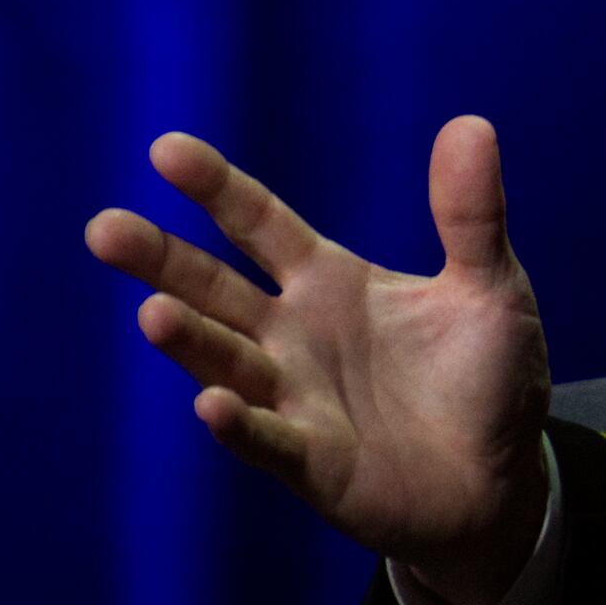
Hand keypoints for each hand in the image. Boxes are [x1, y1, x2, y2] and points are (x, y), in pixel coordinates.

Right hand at [85, 121, 556, 604]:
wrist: (502, 480)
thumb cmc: (487, 378)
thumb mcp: (490, 288)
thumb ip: (471, 216)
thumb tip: (473, 124)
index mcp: (329, 282)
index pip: (259, 223)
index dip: (217, 188)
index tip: (166, 149)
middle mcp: (293, 336)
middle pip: (211, 289)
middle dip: (160, 262)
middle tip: (103, 229)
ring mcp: (293, 399)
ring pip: (225, 362)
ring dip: (190, 341)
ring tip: (154, 314)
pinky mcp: (312, 462)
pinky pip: (267, 439)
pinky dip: (240, 424)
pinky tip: (212, 405)